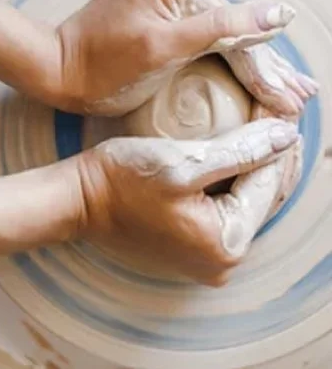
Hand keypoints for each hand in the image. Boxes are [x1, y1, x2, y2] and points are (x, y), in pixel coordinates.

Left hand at [55, 0, 316, 115]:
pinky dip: (221, 48)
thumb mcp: (163, 51)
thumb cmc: (102, 68)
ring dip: (248, 58)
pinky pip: (199, 24)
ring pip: (217, 26)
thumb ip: (220, 30)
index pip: (230, 29)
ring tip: (287, 87)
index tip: (291, 99)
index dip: (262, 69)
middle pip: (227, 25)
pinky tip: (252, 63)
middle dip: (262, 65)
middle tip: (301, 94)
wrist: (58, 67)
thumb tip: (279, 15)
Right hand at [73, 118, 299, 284]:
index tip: (280, 107)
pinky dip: (235, 181)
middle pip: (262, 196)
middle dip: (273, 155)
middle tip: (278, 113)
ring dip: (257, 167)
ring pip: (247, 202)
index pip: (268, 184)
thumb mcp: (183, 162)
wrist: (80, 201)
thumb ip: (241, 151)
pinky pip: (227, 210)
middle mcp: (223, 261)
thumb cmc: (121, 180)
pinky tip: (239, 154)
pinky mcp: (194, 247)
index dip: (278, 142)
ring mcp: (208, 258)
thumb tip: (287, 135)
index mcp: (226, 244)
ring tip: (264, 126)